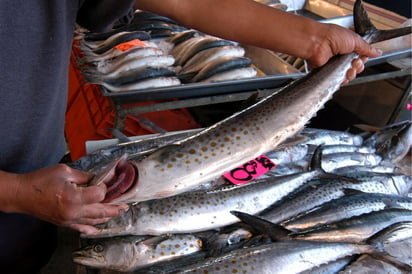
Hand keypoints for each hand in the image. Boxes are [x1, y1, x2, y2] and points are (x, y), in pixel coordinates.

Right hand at [11, 164, 127, 234]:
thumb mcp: (65, 171)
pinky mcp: (64, 223)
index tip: (102, 182)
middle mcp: (74, 211)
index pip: (99, 194)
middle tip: (125, 205)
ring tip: (117, 212)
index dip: (104, 187)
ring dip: (107, 216)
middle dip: (115, 207)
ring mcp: (69, 219)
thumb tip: (97, 179)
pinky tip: (98, 228)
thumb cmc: (41, 181)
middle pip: (101, 211)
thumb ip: (84, 176)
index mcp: (74, 197)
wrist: (22, 195)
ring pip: (94, 220)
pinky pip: (81, 227)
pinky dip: (92, 227)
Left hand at [307, 23, 381, 81]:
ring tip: (349, 68)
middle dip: (359, 66)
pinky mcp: (328, 71)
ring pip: (348, 74)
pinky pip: (338, 80)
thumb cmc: (331, 36)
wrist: (317, 43)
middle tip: (356, 62)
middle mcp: (341, 54)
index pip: (361, 55)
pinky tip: (344, 75)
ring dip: (352, 72)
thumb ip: (367, 48)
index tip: (363, 57)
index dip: (364, 58)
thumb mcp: (355, 39)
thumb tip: (377, 52)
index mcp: (348, 44)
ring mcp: (334, 63)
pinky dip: (343, 79)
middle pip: (356, 66)